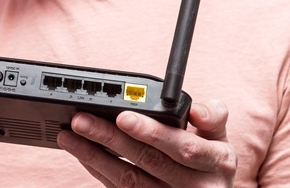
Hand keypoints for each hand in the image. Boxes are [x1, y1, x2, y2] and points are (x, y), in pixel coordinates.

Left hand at [57, 100, 236, 186]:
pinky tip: (81, 152)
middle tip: (81, 120)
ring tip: (68, 135)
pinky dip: (97, 169)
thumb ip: (212, 118)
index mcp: (216, 162)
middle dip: (110, 138)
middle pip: (147, 161)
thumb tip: (196, 109)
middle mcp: (196, 187)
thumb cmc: (210, 161)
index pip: (182, 147)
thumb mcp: (221, 138)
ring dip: (94, 156)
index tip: (123, 116)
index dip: (152, 132)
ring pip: (127, 180)